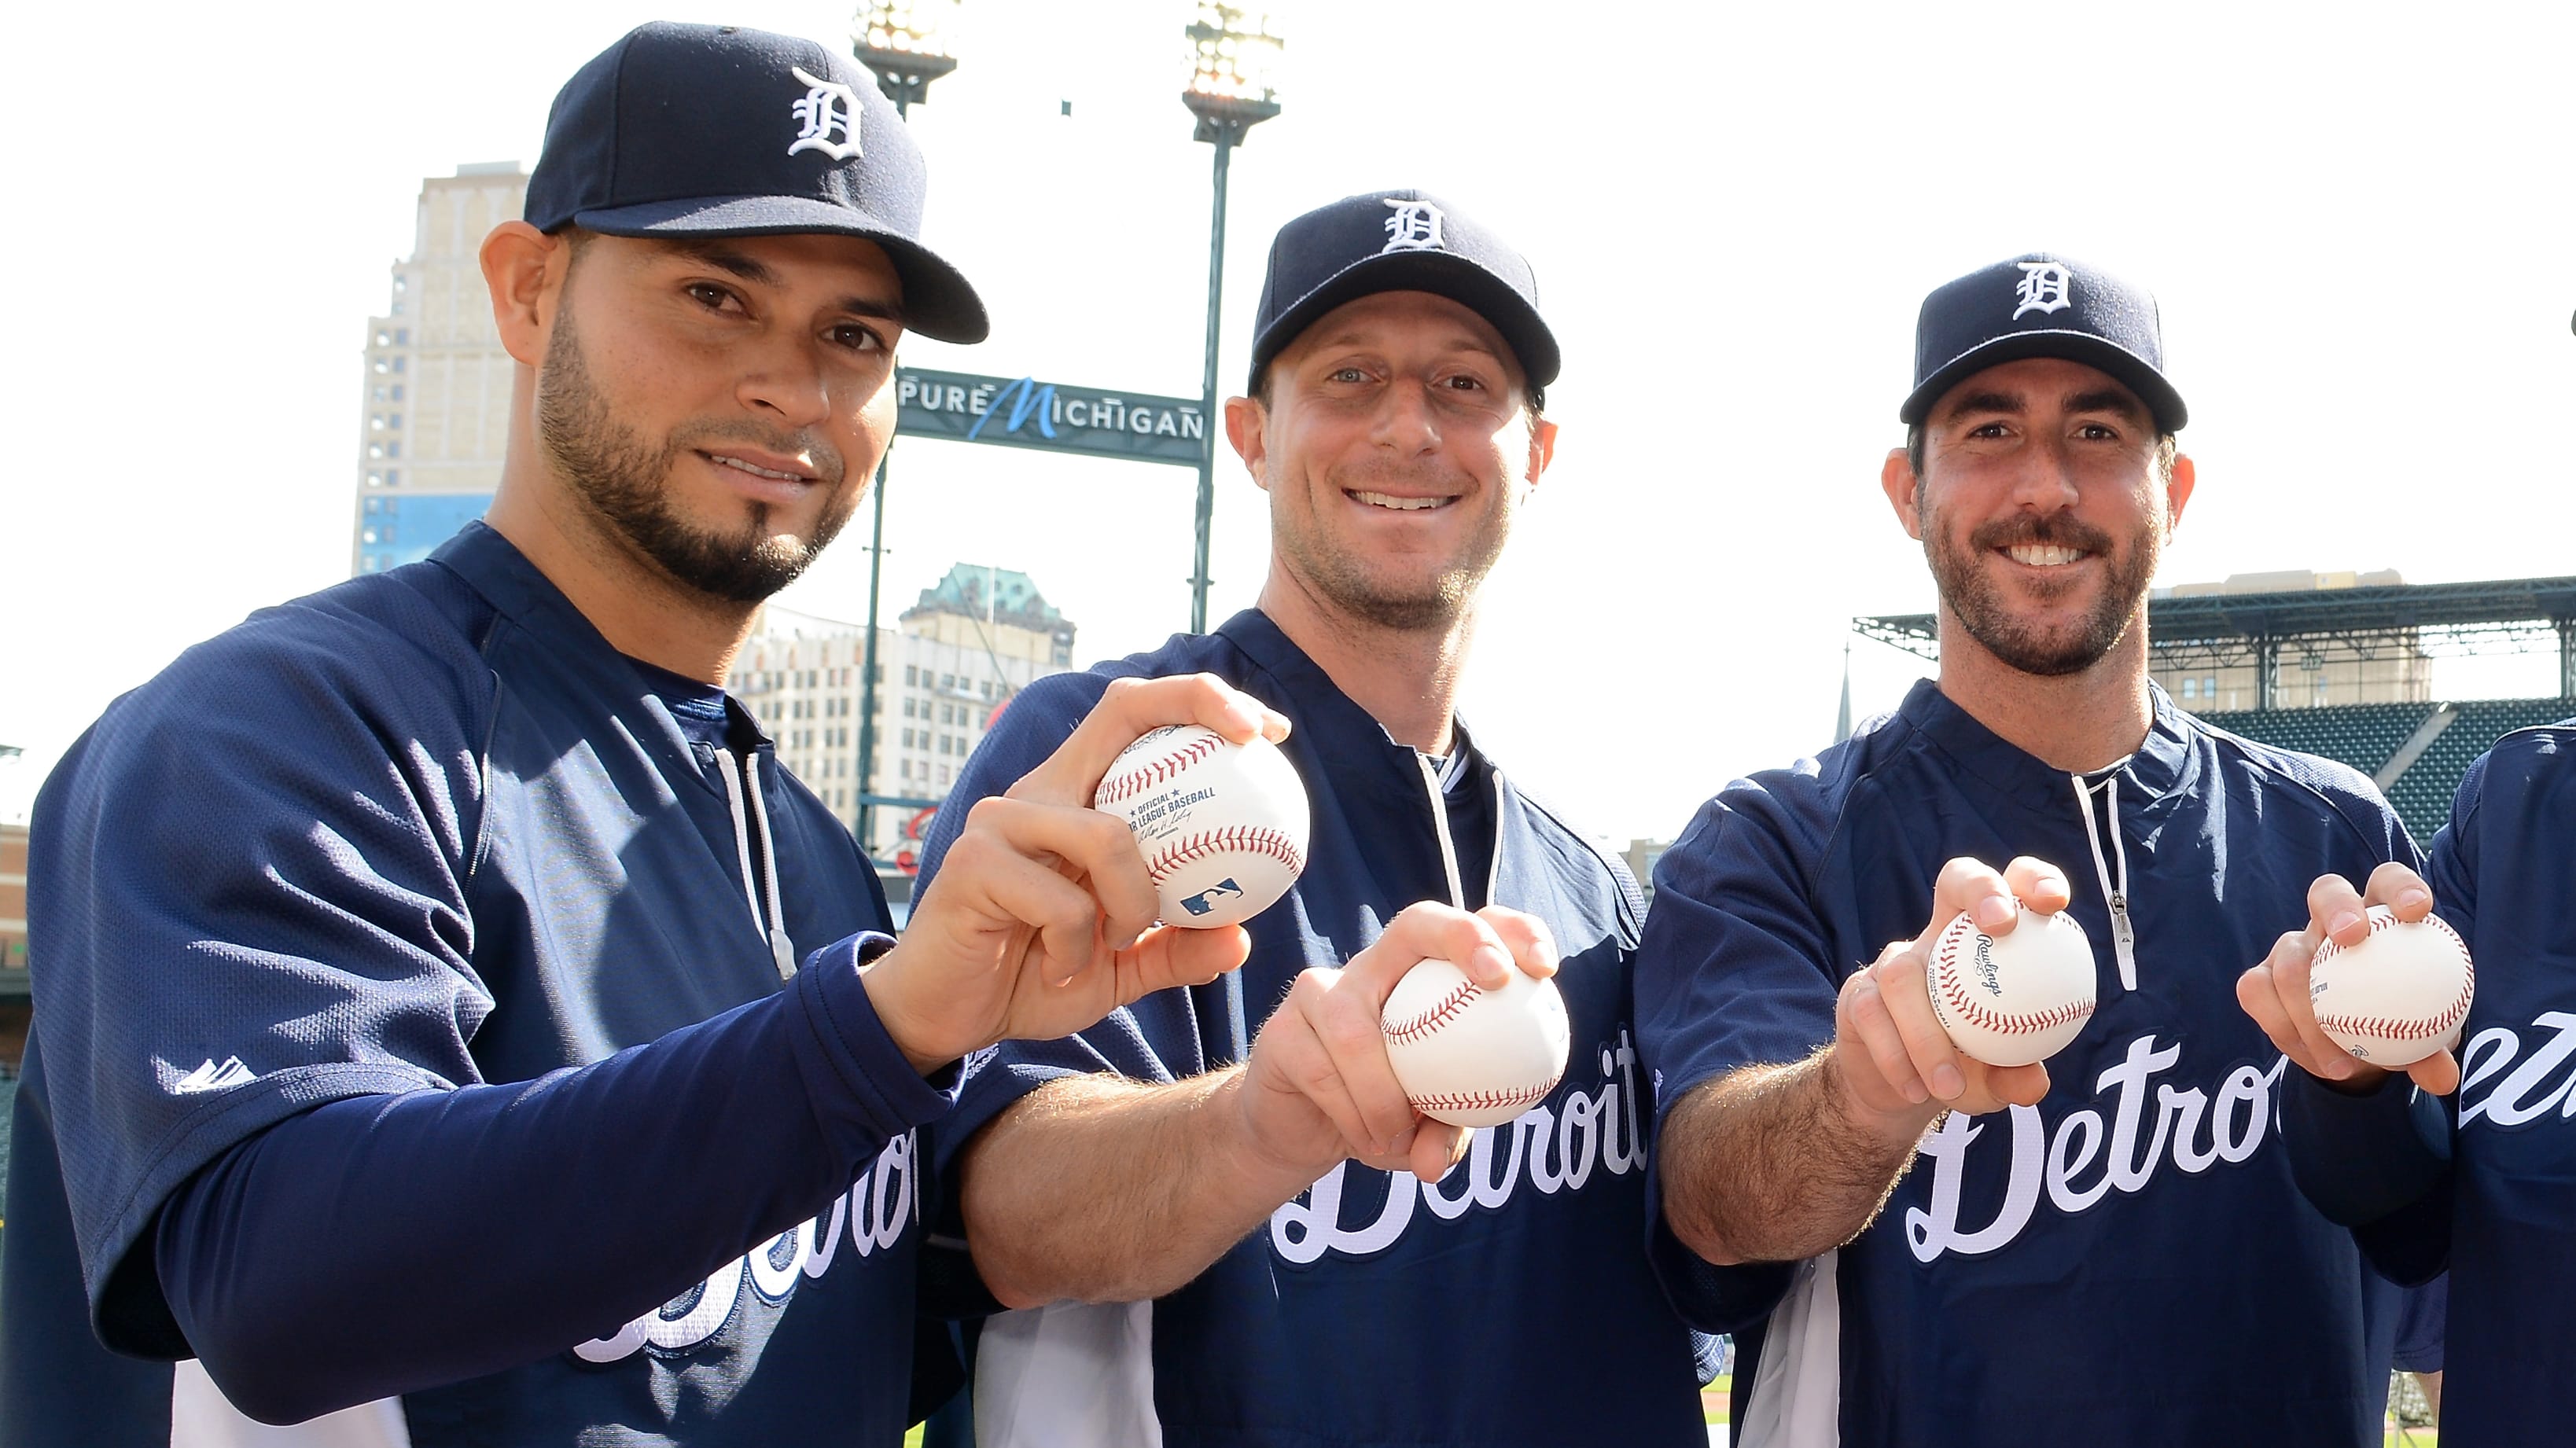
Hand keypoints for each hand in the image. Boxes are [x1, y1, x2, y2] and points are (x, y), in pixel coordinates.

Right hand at [863, 674, 1292, 1071]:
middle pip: (1120, 710)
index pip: (1136, 718)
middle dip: (1197, 704)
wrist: (944, 1016)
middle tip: (1256, 744)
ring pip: (1109, 835)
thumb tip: (1240, 938)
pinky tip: (1060, 967)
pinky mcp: (973, 861)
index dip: (1201, 703)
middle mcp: (1039, 791)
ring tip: (1119, 940)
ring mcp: (1002, 820)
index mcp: (1075, 798)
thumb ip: (1172, 948)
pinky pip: (1064, 903)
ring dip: (1137, 901)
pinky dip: (1080, 945)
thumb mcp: (1119, 967)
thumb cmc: (1030, 977)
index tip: (1267, 733)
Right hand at [1235, 903, 1557, 1187]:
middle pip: (1416, 921)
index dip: (1511, 931)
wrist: (1299, 1133)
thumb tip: (1436, 1160)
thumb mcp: (1426, 1127)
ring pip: (1356, 1025)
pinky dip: (1353, 1114)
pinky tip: (1366, 1140)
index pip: (1472, 929)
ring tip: (1399, 1136)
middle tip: (1496, 979)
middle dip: (1461, 937)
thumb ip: (1445, 1131)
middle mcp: (1374, 969)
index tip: (1545, 968)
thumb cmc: (1379, 1115)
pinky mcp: (1282, 1028)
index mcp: (1421, 978)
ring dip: (1384, 1094)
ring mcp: (1321, 990)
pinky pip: (1324, 1070)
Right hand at [1831, 856, 2065, 1138]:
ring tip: (1949, 1085)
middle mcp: (1941, 939)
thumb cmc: (1963, 1071)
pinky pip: (1873, 1015)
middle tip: (2002, 926)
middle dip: (1980, 888)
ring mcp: (1895, 961)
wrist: (1899, 1094)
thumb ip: (2015, 1077)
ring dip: (1927, 1035)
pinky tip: (1915, 1089)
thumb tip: (2034, 1081)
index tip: (2055, 903)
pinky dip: (1897, 1057)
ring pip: (1904, 974)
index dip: (2032, 880)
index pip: (2013, 890)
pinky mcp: (1858, 992)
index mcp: (1986, 944)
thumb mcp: (1996, 1080)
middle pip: (1956, 880)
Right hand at [2236, 863, 2460, 1094]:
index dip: (2400, 886)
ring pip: (2289, 957)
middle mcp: (2328, 922)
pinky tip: (2313, 1060)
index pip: (2387, 883)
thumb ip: (2431, 1051)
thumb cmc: (2395, 1026)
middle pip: (2326, 891)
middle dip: (2338, 906)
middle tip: (2352, 937)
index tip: (2416, 911)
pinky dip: (2285, 1029)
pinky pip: (2258, 993)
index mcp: (2378, 918)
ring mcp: (2290, 947)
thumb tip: (2443, 1077)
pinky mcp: (2259, 978)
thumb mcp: (2422, 1040)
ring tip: (2341, 1060)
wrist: (2350, 1047)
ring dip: (2310, 1010)